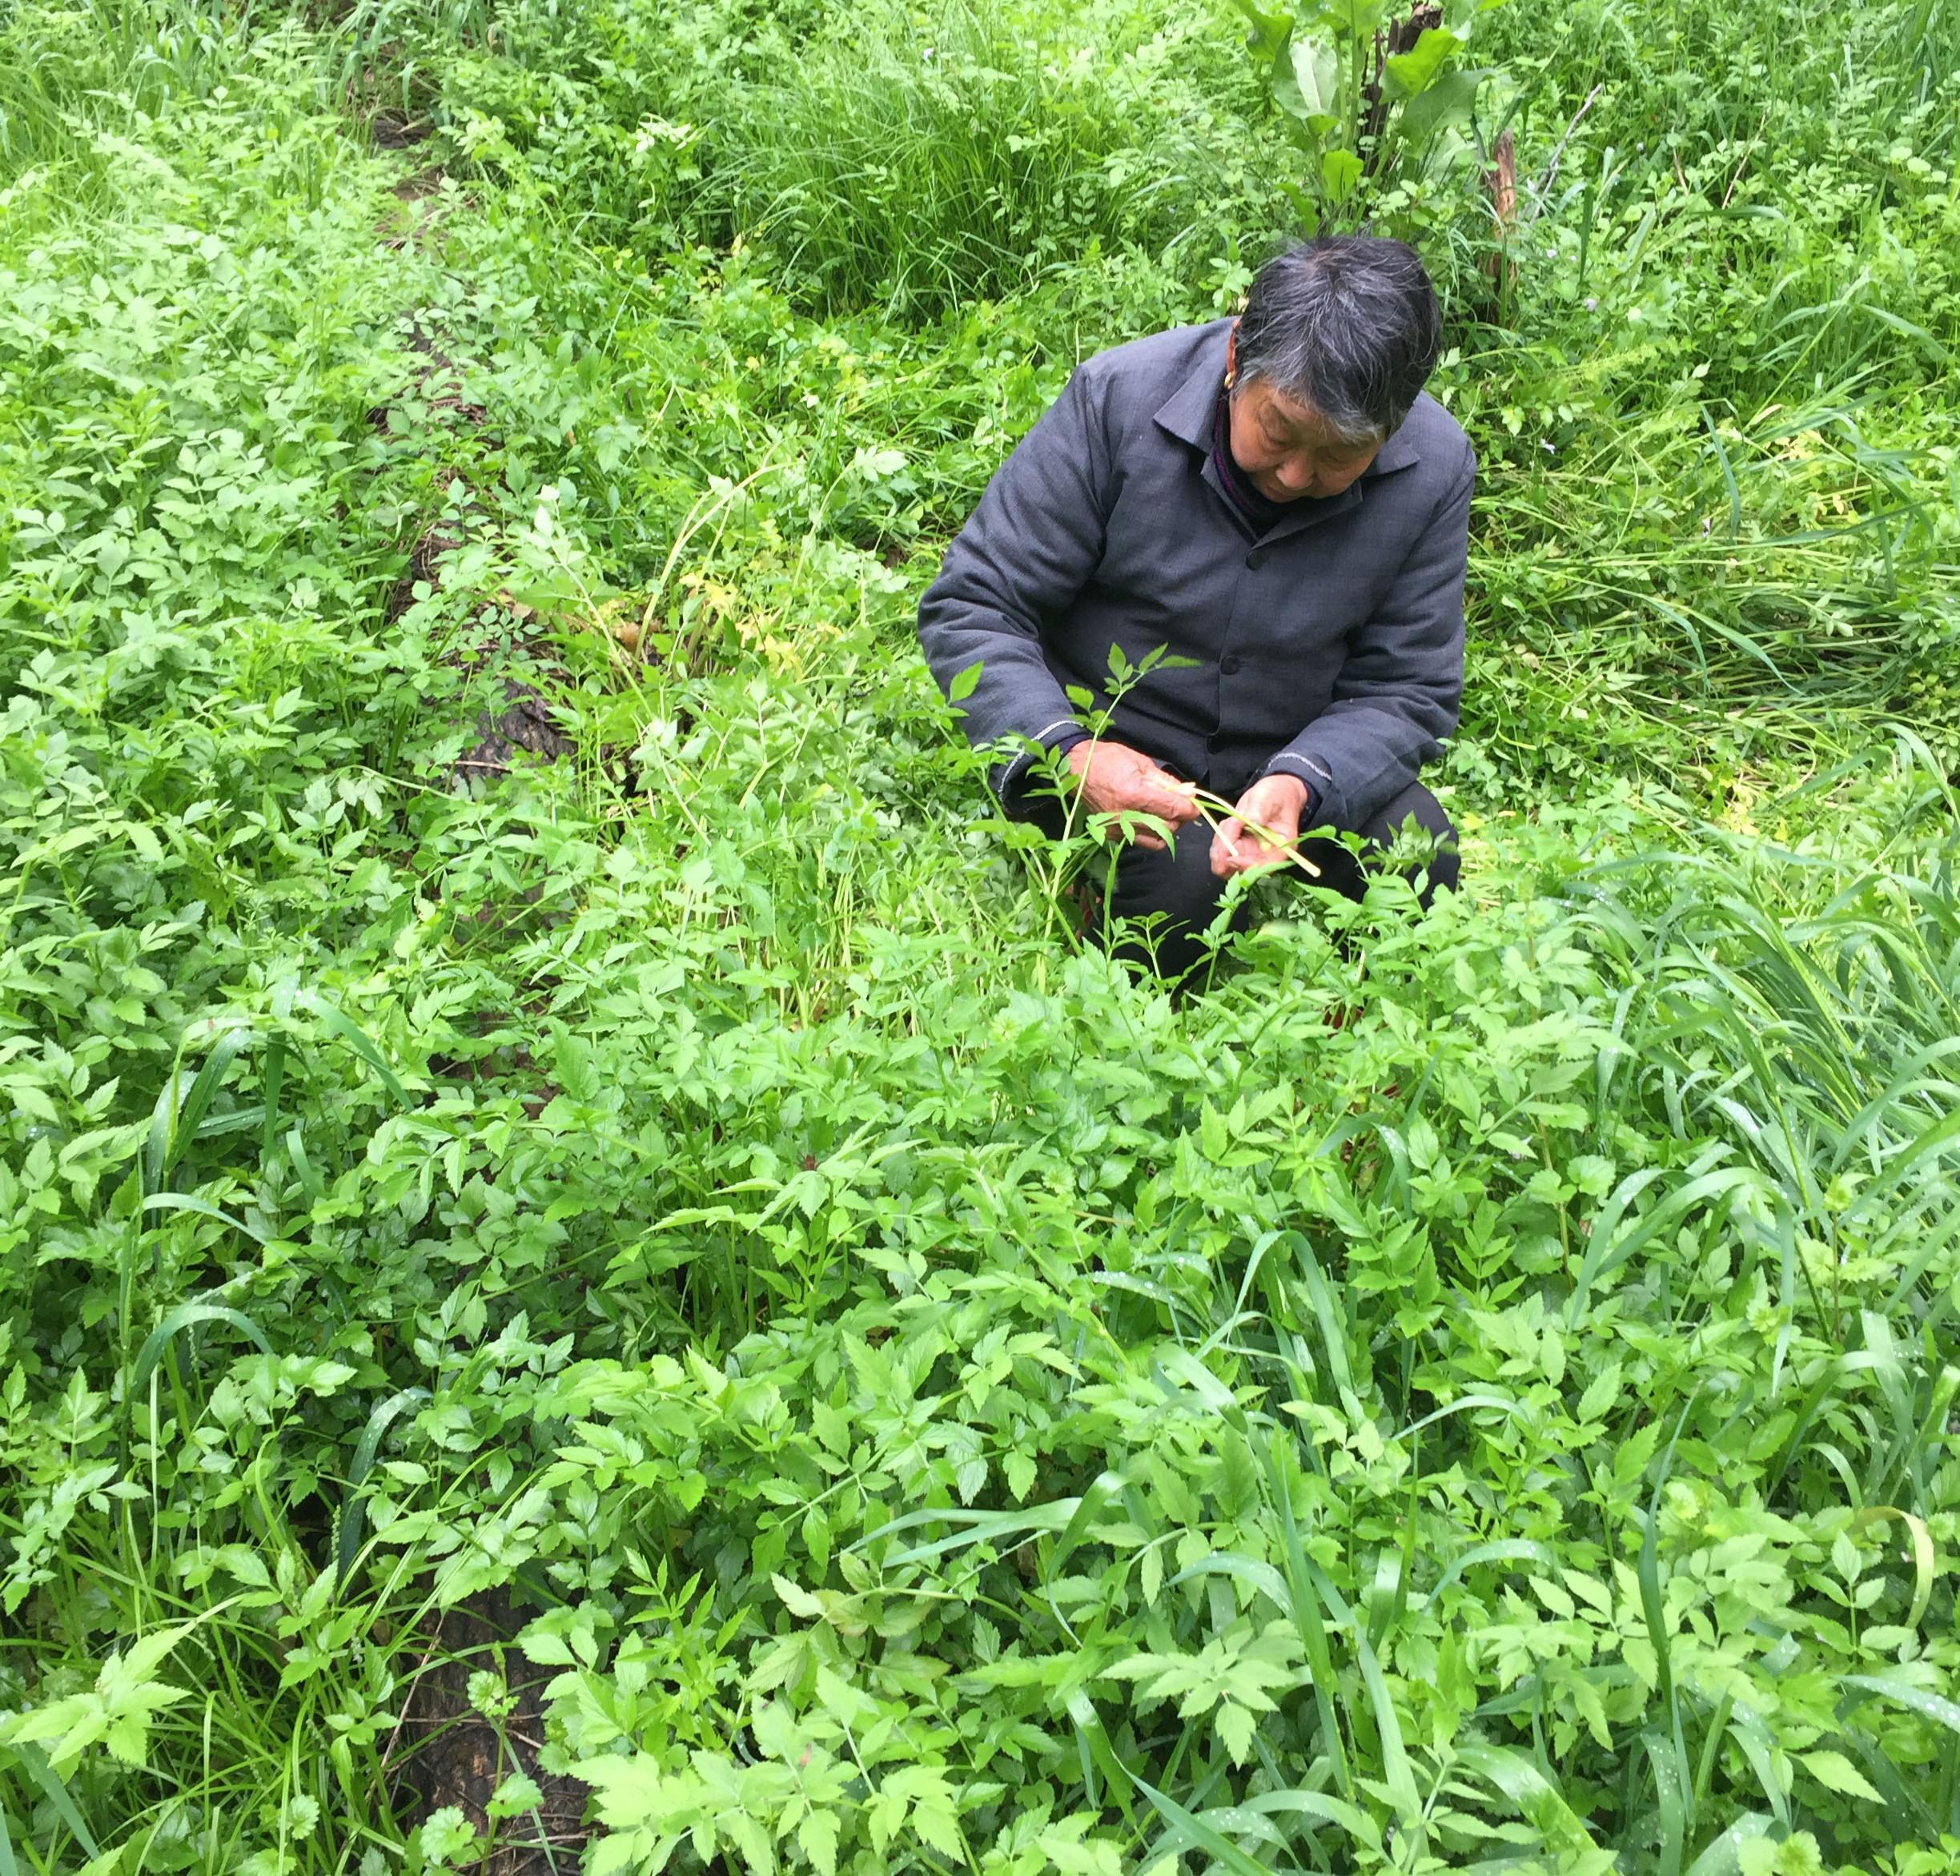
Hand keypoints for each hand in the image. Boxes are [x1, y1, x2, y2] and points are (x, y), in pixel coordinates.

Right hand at [1066, 740, 1200, 850]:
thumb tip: (1187, 792)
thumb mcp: (1140, 762)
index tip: (1194, 806)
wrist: (1077, 769)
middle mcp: (1125, 816)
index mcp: (1134, 794)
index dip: (1189, 809)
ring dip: (1167, 829)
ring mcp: (1117, 828)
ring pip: (1156, 840)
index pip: (1172, 809)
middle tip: (1180, 806)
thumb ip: (1165, 780)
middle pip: (1168, 828)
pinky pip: (1141, 841)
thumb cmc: (1107, 760)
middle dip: (1180, 818)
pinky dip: (1150, 833)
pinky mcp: (1111, 835)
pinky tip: (1148, 819)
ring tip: (1165, 814)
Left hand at [1211, 773, 1310, 878]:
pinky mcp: (1237, 848)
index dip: (1244, 866)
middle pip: (1238, 870)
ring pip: (1224, 863)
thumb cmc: (1277, 795)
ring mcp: (1249, 853)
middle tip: (1229, 826)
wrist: (1273, 792)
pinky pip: (1220, 851)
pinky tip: (1229, 822)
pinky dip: (1219, 838)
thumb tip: (1252, 821)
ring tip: (1233, 820)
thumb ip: (1260, 810)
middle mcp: (1264, 856)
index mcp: (1279, 849)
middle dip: (1226, 852)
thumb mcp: (1269, 798)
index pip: (1262, 868)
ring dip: (1221, 842)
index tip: (1230, 857)